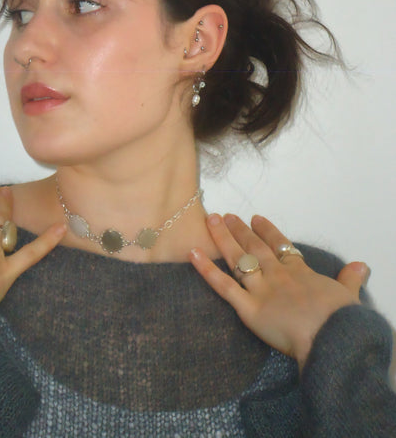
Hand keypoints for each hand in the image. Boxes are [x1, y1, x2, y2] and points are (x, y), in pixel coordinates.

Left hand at [190, 213, 368, 370]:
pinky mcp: (248, 308)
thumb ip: (350, 279)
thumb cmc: (341, 321)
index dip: (268, 232)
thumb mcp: (348, 296)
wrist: (331, 338)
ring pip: (238, 258)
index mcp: (299, 272)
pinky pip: (223, 286)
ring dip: (223, 238)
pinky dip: (206, 270)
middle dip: (240, 230)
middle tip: (226, 214)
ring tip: (211, 220)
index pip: (280, 246)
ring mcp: (260, 289)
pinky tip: (192, 253)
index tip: (256, 218)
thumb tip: (361, 265)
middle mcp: (277, 275)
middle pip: (255, 248)